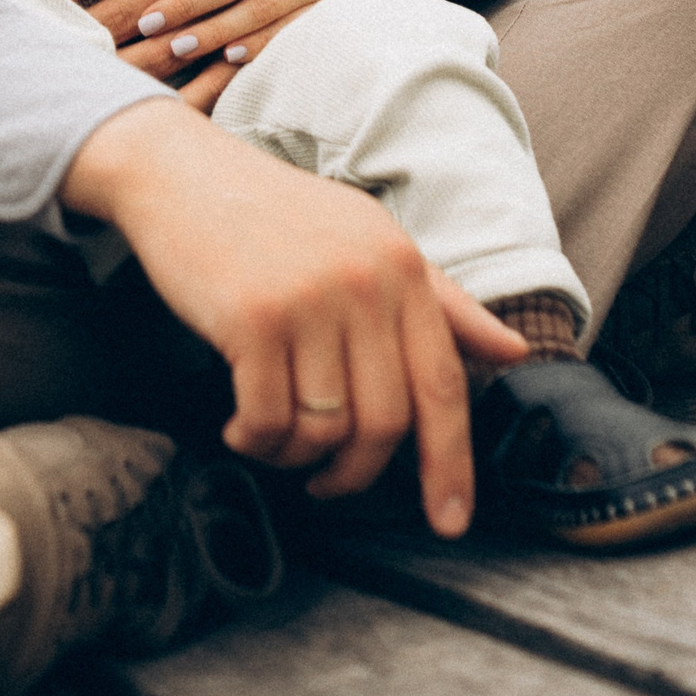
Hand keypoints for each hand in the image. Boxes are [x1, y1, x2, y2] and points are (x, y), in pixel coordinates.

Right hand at [62, 95, 525, 521]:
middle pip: (385, 424)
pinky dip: (253, 441)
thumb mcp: (369, 241)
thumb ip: (443, 301)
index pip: (445, 386)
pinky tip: (239, 427)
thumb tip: (515, 352)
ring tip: (270, 435)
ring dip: (294, 455)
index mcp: (403, 267)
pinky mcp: (253, 319)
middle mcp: (366, 283)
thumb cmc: (276, 215)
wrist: (180, 174)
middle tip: (325, 481)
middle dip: (354, 473)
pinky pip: (268, 420)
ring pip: (324, 429)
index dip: (451, 464)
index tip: (448, 522)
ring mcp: (309, 300)